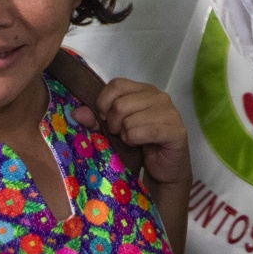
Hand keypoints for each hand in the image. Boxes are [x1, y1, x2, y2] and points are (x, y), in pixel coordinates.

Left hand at [73, 78, 190, 190]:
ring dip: (125, 135)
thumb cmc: (140, 145)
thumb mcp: (115, 130)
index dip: (104, 103)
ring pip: (130, 120)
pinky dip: (136, 140)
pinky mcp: (176, 130)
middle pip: (120, 104)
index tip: (105, 119)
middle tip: (120, 134)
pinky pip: (145, 132)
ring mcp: (170, 112)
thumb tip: (76, 114)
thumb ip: (96, 119)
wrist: (165, 169)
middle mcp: (159, 96)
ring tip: (133, 140)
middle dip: (113, 124)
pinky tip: (141, 145)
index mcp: (144, 90)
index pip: (116, 84)